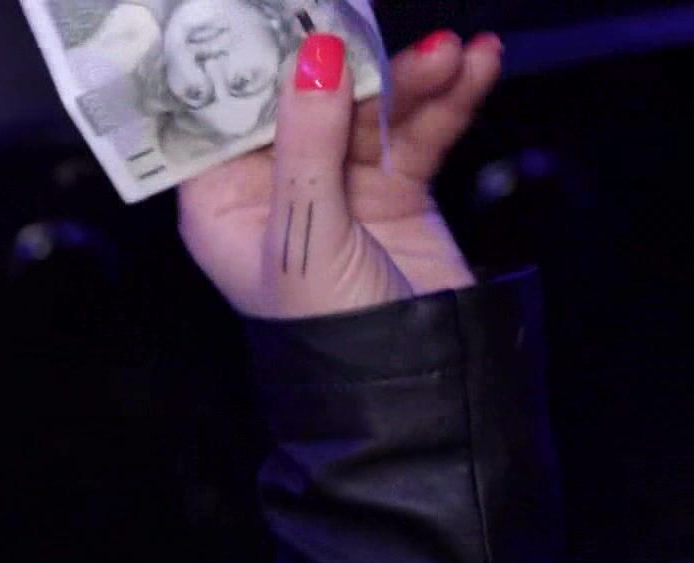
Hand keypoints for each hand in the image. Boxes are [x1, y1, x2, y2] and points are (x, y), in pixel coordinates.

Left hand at [179, 29, 505, 319]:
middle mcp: (273, 190)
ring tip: (447, 53)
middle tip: (368, 20)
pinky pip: (418, 132)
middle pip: (301, 101)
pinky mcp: (396, 193)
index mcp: (222, 205)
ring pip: (367, 110)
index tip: (276, 13)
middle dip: (343, 62)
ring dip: (408, 79)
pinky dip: (446, 99)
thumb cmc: (332, 334)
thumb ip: (309, 142)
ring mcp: (337, 189)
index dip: (247, 65)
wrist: (415, 388)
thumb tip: (315, 55)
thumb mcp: (308, 233)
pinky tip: (477, 64)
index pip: (222, 119)